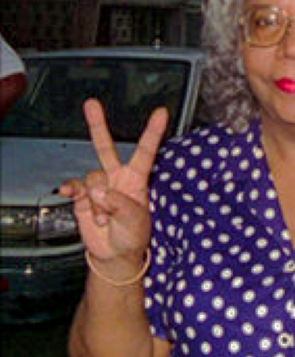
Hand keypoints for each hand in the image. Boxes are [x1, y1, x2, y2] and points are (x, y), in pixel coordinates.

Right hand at [58, 99, 167, 270]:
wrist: (114, 253)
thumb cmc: (133, 235)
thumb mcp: (135, 220)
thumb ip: (119, 203)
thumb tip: (98, 189)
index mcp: (137, 179)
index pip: (145, 151)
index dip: (153, 132)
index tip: (161, 112)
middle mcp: (117, 177)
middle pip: (105, 147)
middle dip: (97, 125)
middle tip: (91, 103)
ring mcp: (98, 185)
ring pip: (92, 178)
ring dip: (97, 201)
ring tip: (104, 218)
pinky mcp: (82, 196)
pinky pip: (75, 186)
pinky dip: (73, 189)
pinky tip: (70, 193)